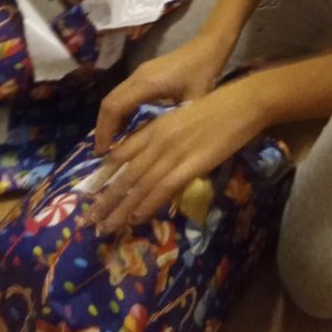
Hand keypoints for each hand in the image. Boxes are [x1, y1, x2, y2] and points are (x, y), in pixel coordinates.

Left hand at [87, 77, 266, 234]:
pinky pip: (162, 189)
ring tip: (106, 227)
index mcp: (155, 126)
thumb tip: (156, 158)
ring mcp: (172, 153)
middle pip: (125, 174)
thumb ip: (167, 136)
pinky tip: (136, 218)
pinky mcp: (190, 165)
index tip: (90, 191)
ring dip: (121, 209)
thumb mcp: (183, 117)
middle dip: (106, 199)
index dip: (104, 174)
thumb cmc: (218, 107)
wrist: (242, 103)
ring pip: (139, 186)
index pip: (121, 153)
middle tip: (90, 220)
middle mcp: (158, 140)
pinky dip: (147, 205)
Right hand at [94, 34, 226, 155]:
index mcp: (146, 83)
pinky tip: (128, 128)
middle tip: (103, 153)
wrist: (209, 46)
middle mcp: (137, 76)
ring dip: (110, 120)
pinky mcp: (145, 73)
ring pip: (115, 97)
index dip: (105, 132)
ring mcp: (140, 73)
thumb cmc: (204, 72)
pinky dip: (120, 111)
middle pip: (108, 102)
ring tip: (113, 145)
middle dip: (103, 128)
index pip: (114, 107)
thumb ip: (175, 123)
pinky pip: (124, 94)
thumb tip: (160, 148)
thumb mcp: (193, 101)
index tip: (102, 153)